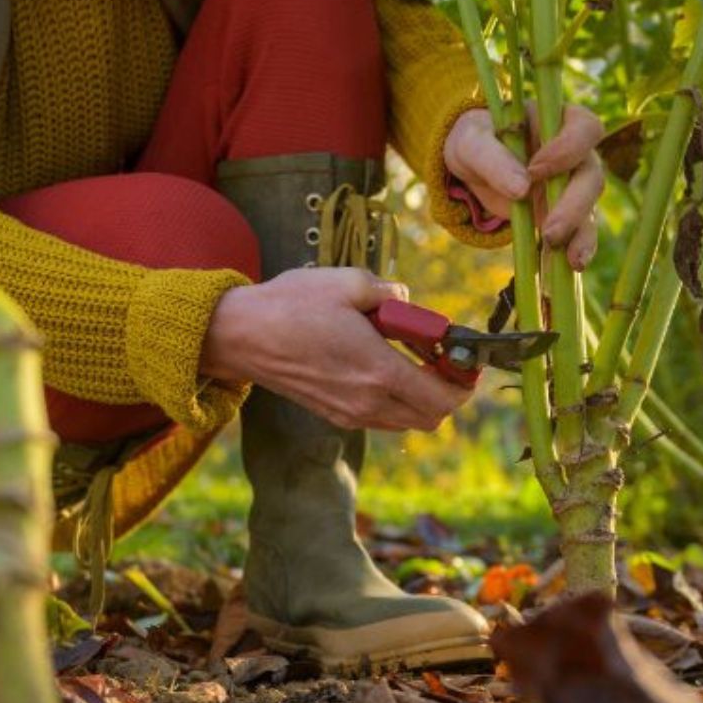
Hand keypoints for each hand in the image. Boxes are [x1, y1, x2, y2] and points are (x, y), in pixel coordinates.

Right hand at [201, 268, 474, 431]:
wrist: (239, 336)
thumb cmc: (290, 306)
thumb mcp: (348, 282)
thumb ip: (389, 292)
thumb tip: (405, 301)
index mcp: (378, 371)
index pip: (444, 398)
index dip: (464, 382)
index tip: (462, 358)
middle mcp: (367, 402)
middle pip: (431, 418)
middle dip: (446, 391)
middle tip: (439, 357)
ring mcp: (348, 413)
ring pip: (406, 420)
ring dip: (418, 396)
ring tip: (405, 357)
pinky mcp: (331, 413)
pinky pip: (380, 417)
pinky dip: (392, 399)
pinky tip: (375, 365)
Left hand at [444, 102, 604, 270]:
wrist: (470, 163)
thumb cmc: (475, 141)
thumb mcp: (472, 143)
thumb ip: (493, 159)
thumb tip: (521, 188)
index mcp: (558, 120)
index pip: (583, 128)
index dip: (567, 149)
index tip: (535, 170)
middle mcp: (575, 152)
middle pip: (591, 174)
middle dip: (574, 204)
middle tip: (551, 230)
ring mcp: (572, 184)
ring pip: (589, 206)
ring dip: (580, 232)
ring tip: (567, 258)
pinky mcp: (564, 212)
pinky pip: (578, 230)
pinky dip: (576, 247)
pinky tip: (571, 266)